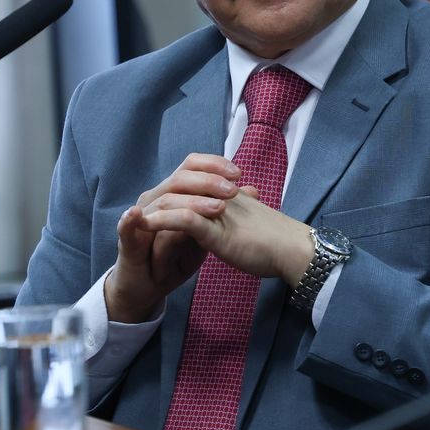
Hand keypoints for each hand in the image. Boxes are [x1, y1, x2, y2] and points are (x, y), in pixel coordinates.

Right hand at [106, 153, 241, 322]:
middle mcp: (156, 200)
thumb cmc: (178, 255)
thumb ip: (223, 211)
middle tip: (233, 191)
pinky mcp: (127, 241)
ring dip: (189, 203)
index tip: (239, 173)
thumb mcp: (207, 232)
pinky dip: (130, 220)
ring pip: (163, 202)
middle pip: (180, 179)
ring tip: (216, 209)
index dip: (213, 165)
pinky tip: (137, 214)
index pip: (191, 167)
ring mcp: (141, 218)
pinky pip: (127, 228)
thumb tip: (252, 190)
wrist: (151, 284)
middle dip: (208, 183)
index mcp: (174, 194)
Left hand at [132, 174, 315, 287]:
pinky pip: (183, 218)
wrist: (294, 250)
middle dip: (156, 198)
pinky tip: (145, 226)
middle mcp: (220, 196)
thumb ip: (242, 210)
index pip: (196, 178)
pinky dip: (160, 220)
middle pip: (181, 184)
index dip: (175, 189)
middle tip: (138, 214)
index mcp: (229, 195)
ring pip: (177, 198)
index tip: (156, 207)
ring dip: (152, 210)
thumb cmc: (278, 241)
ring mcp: (217, 212)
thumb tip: (245, 199)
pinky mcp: (216, 229)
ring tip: (134, 221)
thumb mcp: (253, 221)